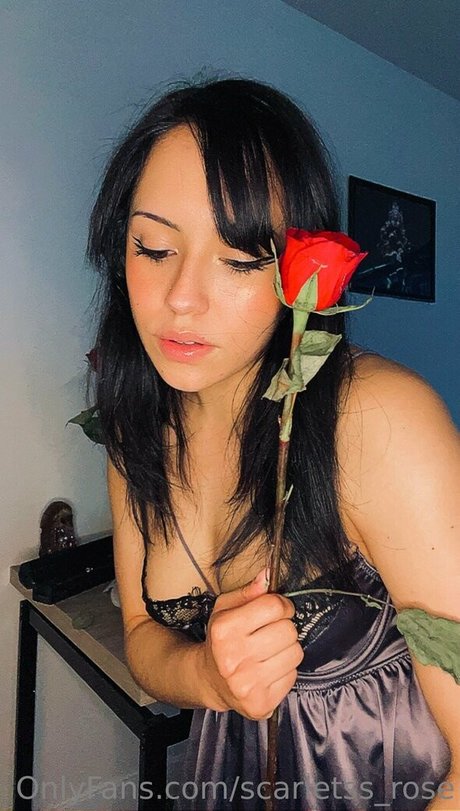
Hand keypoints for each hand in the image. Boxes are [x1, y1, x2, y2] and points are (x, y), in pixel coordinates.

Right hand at [198, 568, 303, 719]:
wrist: (210, 680)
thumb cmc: (221, 640)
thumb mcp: (226, 609)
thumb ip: (248, 591)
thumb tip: (268, 575)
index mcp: (225, 630)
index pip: (274, 606)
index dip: (281, 605)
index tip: (277, 610)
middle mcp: (234, 658)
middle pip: (288, 630)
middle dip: (284, 628)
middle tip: (272, 632)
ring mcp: (248, 684)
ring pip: (295, 653)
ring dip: (288, 649)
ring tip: (271, 651)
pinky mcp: (261, 703)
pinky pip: (293, 676)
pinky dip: (285, 670)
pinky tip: (269, 669)